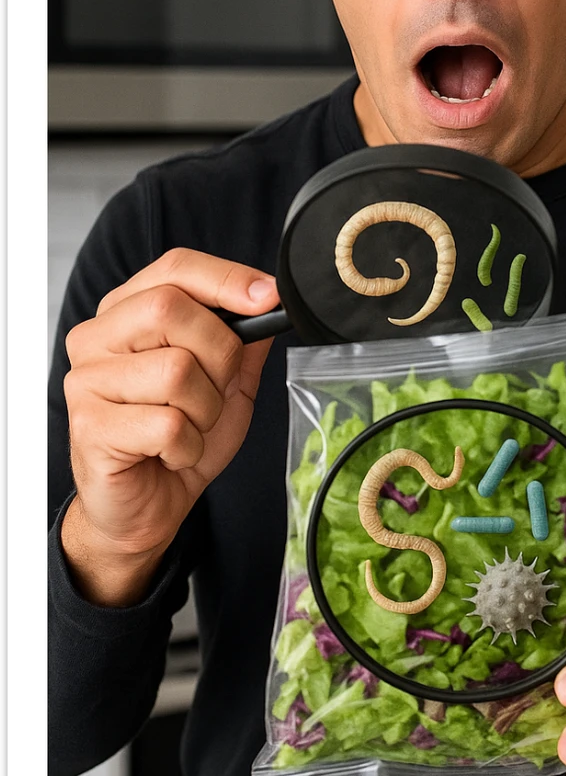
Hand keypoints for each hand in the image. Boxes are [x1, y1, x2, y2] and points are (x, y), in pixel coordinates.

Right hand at [61, 249, 279, 605]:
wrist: (146, 507)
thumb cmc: (178, 439)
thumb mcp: (226, 384)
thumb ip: (244, 342)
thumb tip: (268, 300)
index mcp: (127, 313)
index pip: (175, 268)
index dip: (226, 278)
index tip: (269, 298)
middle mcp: (98, 338)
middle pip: (171, 308)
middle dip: (218, 353)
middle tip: (214, 391)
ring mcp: (87, 381)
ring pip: (175, 370)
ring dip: (204, 410)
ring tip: (188, 429)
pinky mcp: (90, 426)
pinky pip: (168, 425)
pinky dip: (188, 446)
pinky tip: (171, 454)